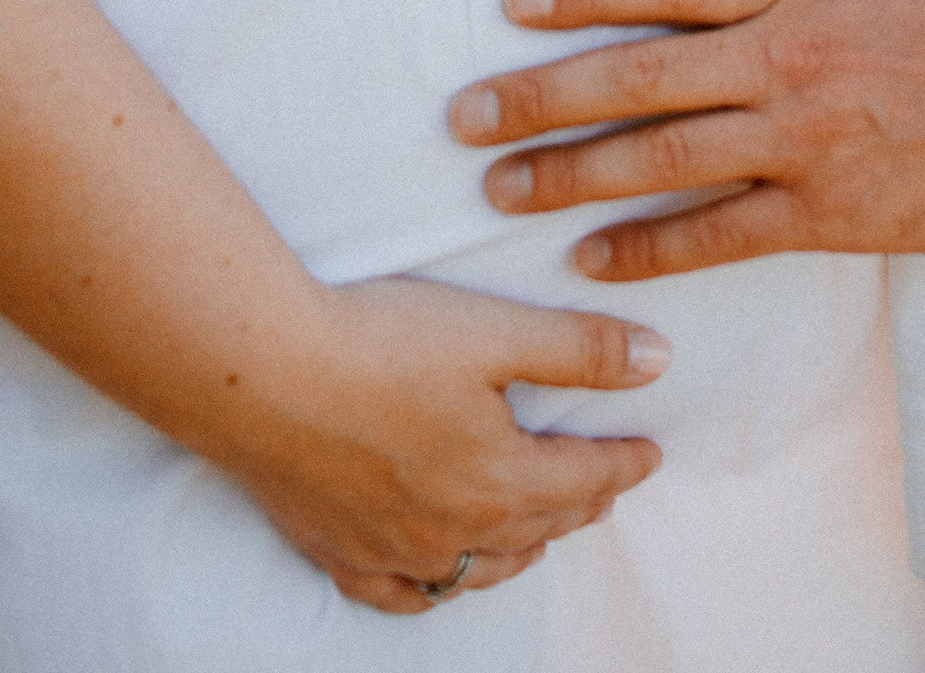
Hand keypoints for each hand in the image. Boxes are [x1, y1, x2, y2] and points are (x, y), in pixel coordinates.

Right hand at [219, 274, 669, 613]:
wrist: (263, 374)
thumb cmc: (383, 342)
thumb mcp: (498, 332)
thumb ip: (583, 350)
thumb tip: (660, 361)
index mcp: (502, 480)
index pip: (585, 478)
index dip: (624, 462)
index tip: (652, 452)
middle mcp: (454, 531)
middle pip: (538, 526)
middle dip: (580, 504)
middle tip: (605, 486)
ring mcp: (393, 550)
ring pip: (478, 568)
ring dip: (520, 547)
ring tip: (542, 529)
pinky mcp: (337, 551)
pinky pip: (401, 592)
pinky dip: (435, 585)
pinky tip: (439, 575)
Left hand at [447, 0, 924, 280]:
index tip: (513, 2)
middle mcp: (788, 58)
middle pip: (641, 73)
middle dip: (541, 94)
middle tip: (463, 115)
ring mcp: (805, 139)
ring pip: (662, 158)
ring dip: (572, 173)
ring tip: (499, 187)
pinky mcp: (829, 210)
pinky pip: (720, 234)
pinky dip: (649, 249)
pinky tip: (591, 259)